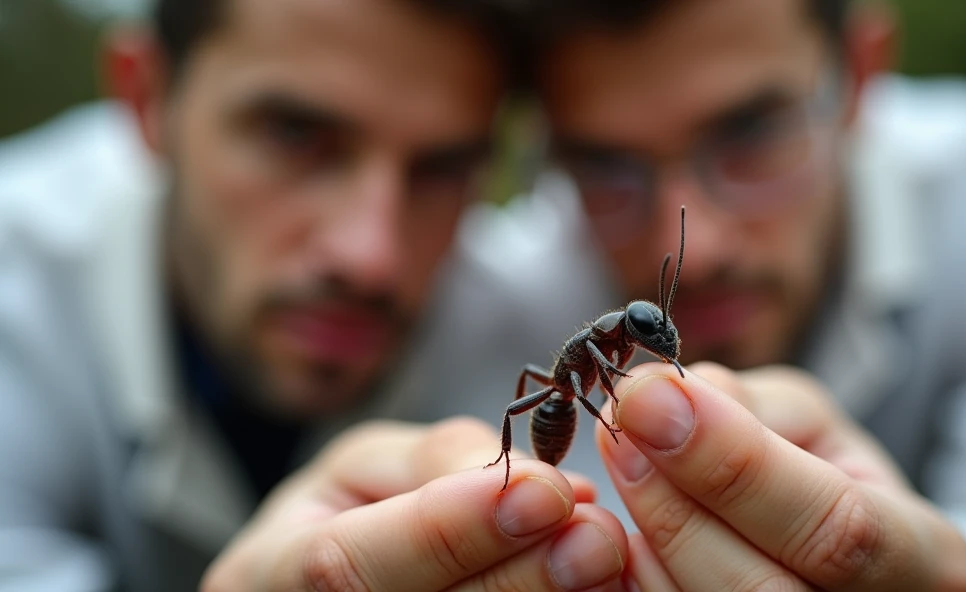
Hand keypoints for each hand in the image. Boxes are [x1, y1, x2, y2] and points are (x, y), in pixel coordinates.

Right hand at [202, 417, 627, 591]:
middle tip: (596, 536)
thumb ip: (433, 462)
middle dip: (517, 578)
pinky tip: (601, 591)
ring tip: (605, 559)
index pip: (348, 564)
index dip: (448, 531)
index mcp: (265, 574)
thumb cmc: (340, 514)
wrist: (317, 583)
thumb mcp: (362, 466)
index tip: (544, 492)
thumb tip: (525, 477)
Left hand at [595, 362, 965, 590]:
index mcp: (924, 561)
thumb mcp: (810, 424)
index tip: (653, 399)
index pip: (839, 528)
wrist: (827, 550)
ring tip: (622, 460)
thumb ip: (748, 407)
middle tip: (621, 429)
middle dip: (676, 503)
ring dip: (645, 536)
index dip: (737, 464)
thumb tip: (666, 397)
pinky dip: (630, 576)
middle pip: (760, 590)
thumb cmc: (823, 477)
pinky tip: (619, 526)